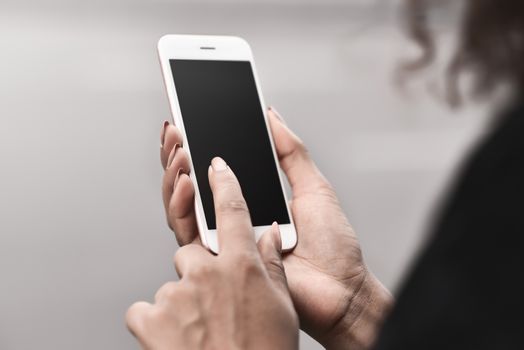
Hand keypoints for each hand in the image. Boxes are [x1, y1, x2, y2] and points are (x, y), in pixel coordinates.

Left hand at [127, 157, 298, 348]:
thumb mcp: (281, 308)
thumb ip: (271, 266)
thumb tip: (268, 235)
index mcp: (242, 266)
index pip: (231, 209)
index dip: (223, 182)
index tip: (214, 164)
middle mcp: (207, 273)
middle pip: (189, 250)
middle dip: (196, 270)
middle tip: (210, 302)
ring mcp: (176, 294)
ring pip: (171, 285)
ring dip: (181, 304)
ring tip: (200, 332)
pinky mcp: (150, 317)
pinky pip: (145, 309)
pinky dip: (156, 323)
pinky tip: (175, 340)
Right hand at [160, 109, 392, 348]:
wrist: (340, 290)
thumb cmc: (333, 246)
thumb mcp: (313, 186)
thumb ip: (290, 151)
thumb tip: (271, 116)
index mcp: (250, 201)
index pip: (214, 171)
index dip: (196, 145)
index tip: (187, 121)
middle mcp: (230, 220)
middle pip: (191, 185)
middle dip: (178, 154)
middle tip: (177, 130)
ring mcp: (221, 241)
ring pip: (180, 206)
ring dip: (174, 174)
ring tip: (179, 150)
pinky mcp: (216, 262)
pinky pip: (187, 232)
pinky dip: (180, 205)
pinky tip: (185, 181)